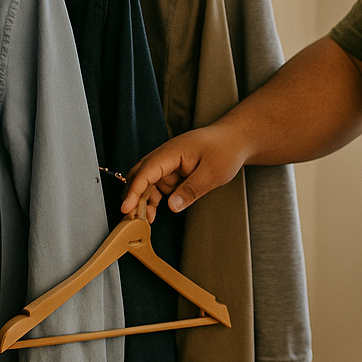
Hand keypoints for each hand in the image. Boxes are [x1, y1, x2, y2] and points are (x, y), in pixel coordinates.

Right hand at [122, 124, 252, 221]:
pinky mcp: (172, 172)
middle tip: (131, 220)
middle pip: (140, 176)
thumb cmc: (225, 150)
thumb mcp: (212, 173)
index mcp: (172, 152)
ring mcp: (168, 164)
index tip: (126, 208)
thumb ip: (191, 190)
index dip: (134, 190)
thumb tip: (172, 207)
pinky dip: (152, 200)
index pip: (146, 171)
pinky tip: (152, 213)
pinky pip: (156, 186)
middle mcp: (165, 157)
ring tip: (143, 221)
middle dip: (132, 198)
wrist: (235, 140)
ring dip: (142, 201)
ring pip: (146, 184)